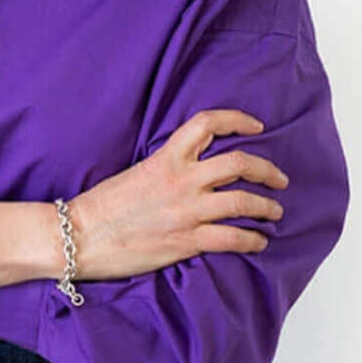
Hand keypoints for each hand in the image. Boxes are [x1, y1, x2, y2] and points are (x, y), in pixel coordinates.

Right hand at [66, 108, 286, 278]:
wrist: (81, 236)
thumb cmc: (104, 206)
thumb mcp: (139, 171)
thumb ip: (169, 166)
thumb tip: (193, 169)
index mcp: (168, 157)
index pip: (209, 123)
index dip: (238, 120)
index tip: (257, 127)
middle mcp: (182, 179)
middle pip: (239, 164)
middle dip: (267, 170)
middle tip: (280, 179)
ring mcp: (187, 211)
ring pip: (243, 202)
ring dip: (266, 207)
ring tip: (276, 211)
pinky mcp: (186, 241)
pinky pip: (231, 238)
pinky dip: (252, 240)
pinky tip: (258, 242)